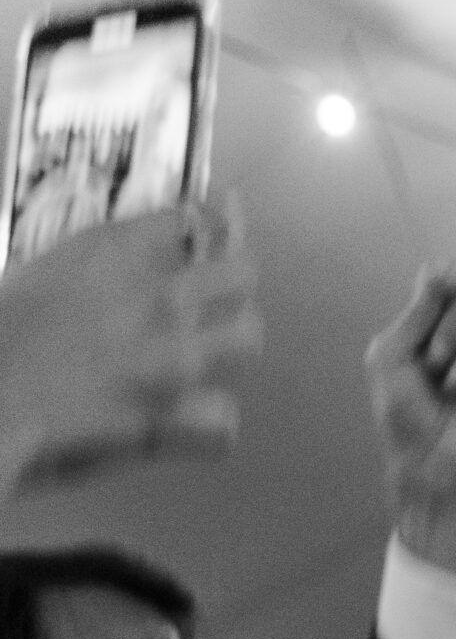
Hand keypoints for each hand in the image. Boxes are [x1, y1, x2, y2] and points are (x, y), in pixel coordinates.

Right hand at [0, 198, 259, 490]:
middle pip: (242, 270)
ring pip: (248, 336)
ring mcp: (173, 355)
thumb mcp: (46, 263)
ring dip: (231, 341)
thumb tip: (128, 261)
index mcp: (118, 247)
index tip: (215, 223)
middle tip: (221, 290)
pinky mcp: (169, 414)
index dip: (212, 219)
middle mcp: (159, 295)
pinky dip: (210, 422)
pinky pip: (223, 418)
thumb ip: (101, 256)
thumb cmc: (3, 326)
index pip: (197, 216)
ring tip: (213, 349)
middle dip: (233, 279)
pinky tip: (194, 416)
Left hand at [365, 269, 455, 569]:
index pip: (444, 280)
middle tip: (432, 362)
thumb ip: (415, 315)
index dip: (446, 275)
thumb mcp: (391, 359)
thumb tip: (441, 269)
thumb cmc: (402, 415)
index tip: (439, 283)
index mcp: (427, 324)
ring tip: (452, 385)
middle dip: (450, 323)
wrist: (430, 462)